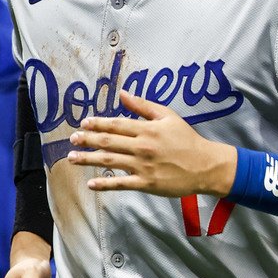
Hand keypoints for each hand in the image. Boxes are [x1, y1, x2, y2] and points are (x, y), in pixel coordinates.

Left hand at [66, 90, 237, 196]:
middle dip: (87, 140)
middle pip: (108, 142)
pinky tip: (91, 184)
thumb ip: (144, 105)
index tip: (83, 123)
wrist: (205, 166)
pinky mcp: (147, 184)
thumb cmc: (187, 140)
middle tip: (72, 140)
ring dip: (88, 160)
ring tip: (72, 159)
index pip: (116, 124)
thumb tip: (122, 94)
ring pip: (110, 162)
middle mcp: (142, 147)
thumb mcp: (168, 116)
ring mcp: (143, 166)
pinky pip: (121, 184)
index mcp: (147, 129)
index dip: (98, 123)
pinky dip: (105, 184)